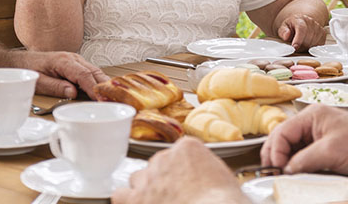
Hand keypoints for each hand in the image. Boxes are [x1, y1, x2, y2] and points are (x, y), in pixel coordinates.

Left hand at [24, 51, 109, 98]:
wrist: (22, 61)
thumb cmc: (29, 70)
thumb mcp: (38, 82)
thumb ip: (55, 87)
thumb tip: (72, 93)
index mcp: (63, 62)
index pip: (84, 75)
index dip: (94, 88)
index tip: (101, 99)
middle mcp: (73, 58)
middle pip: (94, 71)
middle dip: (105, 86)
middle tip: (113, 99)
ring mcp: (76, 60)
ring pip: (95, 71)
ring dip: (104, 83)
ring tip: (112, 97)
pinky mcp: (76, 64)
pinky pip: (91, 72)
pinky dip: (98, 81)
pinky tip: (102, 91)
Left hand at [112, 137, 248, 203]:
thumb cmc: (224, 202)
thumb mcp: (226, 179)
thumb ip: (210, 173)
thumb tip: (211, 185)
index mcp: (188, 149)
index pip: (178, 154)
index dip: (182, 172)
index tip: (187, 182)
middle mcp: (164, 159)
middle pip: (156, 165)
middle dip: (163, 180)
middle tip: (175, 197)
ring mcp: (148, 179)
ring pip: (138, 178)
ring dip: (145, 190)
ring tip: (157, 202)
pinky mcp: (135, 200)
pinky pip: (120, 196)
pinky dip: (126, 200)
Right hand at [261, 104, 347, 174]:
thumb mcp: (330, 151)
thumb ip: (305, 159)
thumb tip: (286, 169)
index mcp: (311, 115)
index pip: (282, 131)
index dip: (275, 150)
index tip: (276, 168)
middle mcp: (312, 122)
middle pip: (283, 137)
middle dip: (275, 154)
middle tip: (273, 172)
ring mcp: (317, 133)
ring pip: (291, 146)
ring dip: (285, 159)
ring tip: (282, 174)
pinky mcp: (323, 145)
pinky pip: (302, 153)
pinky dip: (295, 162)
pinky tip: (294, 171)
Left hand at [277, 13, 325, 50]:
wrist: (302, 22)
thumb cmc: (293, 26)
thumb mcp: (284, 27)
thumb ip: (283, 31)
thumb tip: (286, 35)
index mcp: (300, 19)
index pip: (301, 28)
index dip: (298, 39)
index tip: (294, 47)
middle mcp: (310, 22)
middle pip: (308, 37)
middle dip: (301, 46)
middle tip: (295, 46)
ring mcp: (318, 27)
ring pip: (314, 42)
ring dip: (306, 47)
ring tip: (301, 44)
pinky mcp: (323, 33)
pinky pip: (319, 44)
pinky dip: (313, 47)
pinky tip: (307, 45)